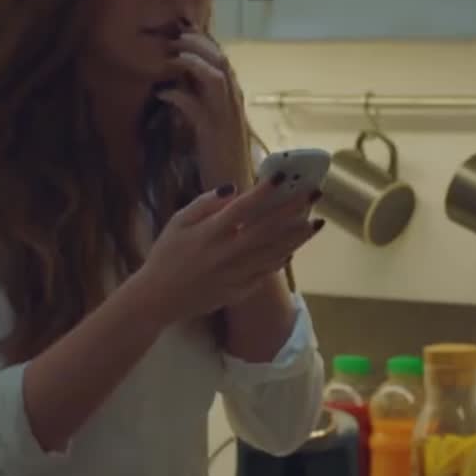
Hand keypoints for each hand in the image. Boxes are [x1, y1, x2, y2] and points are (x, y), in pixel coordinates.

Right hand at [136, 174, 324, 324]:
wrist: (158, 298)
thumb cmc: (166, 255)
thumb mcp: (177, 222)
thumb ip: (205, 204)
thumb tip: (234, 189)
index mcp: (210, 233)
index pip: (244, 208)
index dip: (265, 192)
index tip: (283, 177)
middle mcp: (227, 253)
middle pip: (268, 229)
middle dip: (294, 210)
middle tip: (316, 194)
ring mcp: (236, 273)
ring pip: (274, 252)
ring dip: (297, 236)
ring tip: (317, 222)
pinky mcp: (239, 290)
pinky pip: (267, 272)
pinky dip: (282, 258)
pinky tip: (295, 247)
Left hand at [155, 32, 250, 189]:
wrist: (234, 192)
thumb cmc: (221, 159)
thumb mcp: (213, 123)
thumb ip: (204, 101)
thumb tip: (182, 82)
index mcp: (235, 97)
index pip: (223, 58)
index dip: (204, 41)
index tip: (183, 29)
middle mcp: (234, 102)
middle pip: (220, 59)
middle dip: (196, 43)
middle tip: (174, 35)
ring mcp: (226, 116)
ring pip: (214, 75)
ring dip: (191, 61)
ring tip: (170, 56)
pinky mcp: (213, 133)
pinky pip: (195, 105)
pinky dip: (177, 94)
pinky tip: (162, 93)